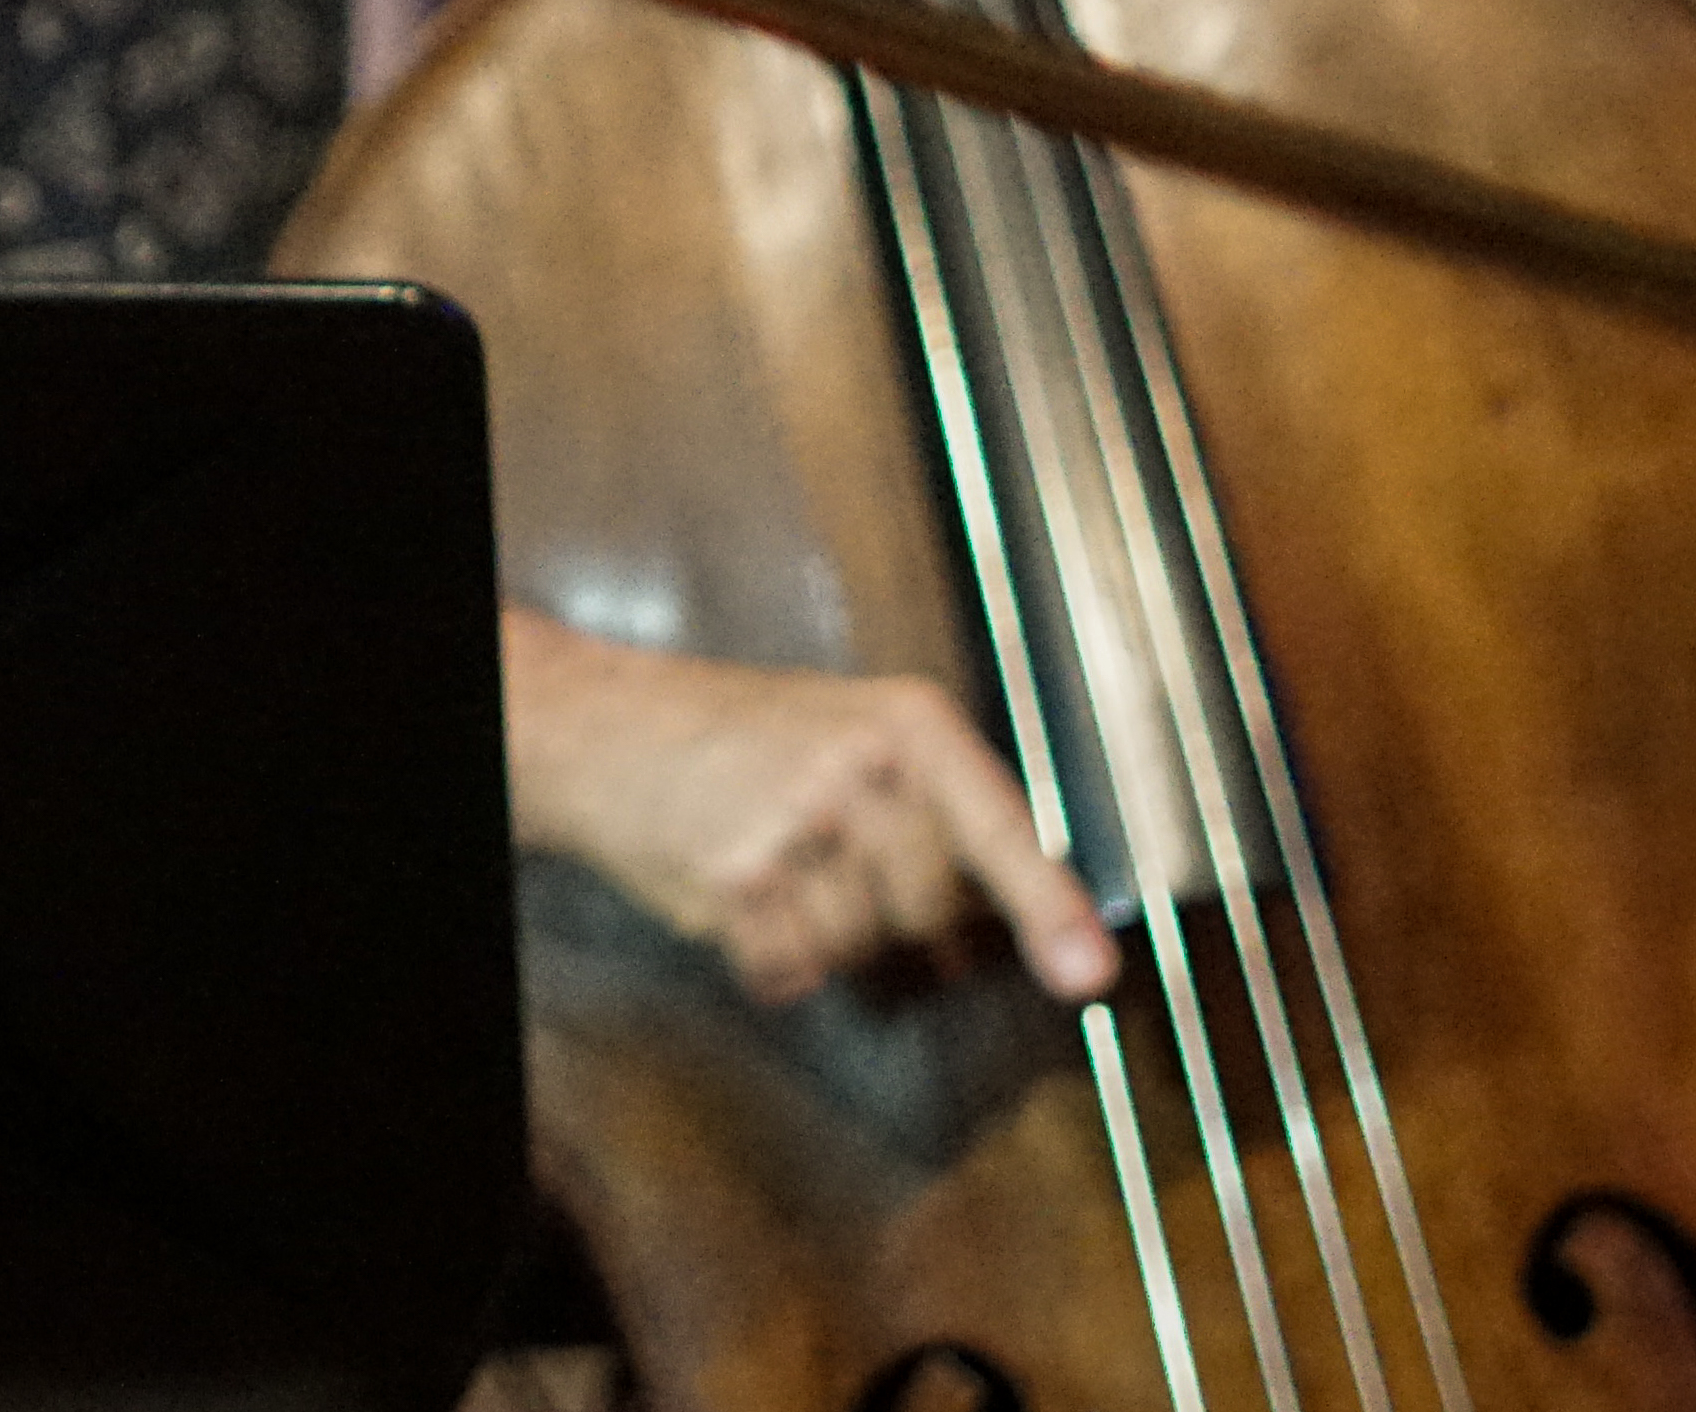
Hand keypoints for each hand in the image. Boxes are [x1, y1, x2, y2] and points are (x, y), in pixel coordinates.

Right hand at [499, 611, 1117, 1007]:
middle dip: (892, 910)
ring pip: (861, 946)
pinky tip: (745, 888)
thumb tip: (1018, 936)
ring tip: (780, 861)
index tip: (1087, 972)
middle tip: (834, 856)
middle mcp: (858, 766)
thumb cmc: (742, 733)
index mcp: (909, 723)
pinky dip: (769, 951)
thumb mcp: (861, 735)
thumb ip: (945, 819)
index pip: (999, 827)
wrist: (609, 723)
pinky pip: (791, 966)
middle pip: (931, 909)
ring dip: (823, 930)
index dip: (1047, 909)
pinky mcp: (736, 876)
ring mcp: (795, 820)